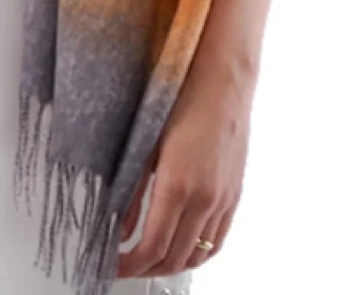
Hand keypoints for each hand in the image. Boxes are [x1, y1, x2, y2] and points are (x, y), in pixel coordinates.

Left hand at [115, 52, 254, 278]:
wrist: (223, 80)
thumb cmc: (183, 99)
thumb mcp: (146, 142)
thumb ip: (132, 190)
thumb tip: (119, 227)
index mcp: (178, 185)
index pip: (152, 247)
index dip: (130, 266)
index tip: (114, 266)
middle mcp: (205, 199)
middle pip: (175, 258)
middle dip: (147, 270)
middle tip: (126, 265)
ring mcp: (224, 199)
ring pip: (198, 254)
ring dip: (172, 265)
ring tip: (150, 261)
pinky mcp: (235, 194)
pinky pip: (218, 239)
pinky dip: (199, 253)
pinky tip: (184, 247)